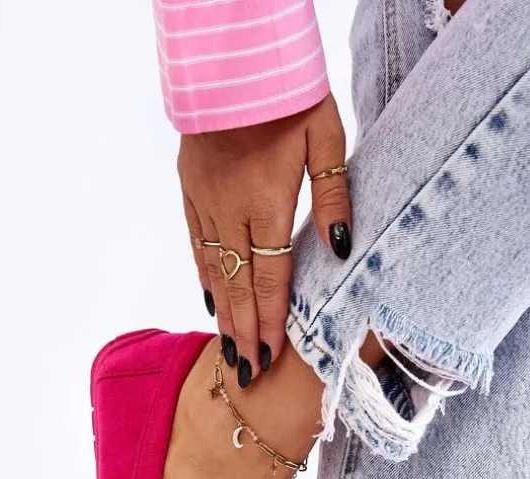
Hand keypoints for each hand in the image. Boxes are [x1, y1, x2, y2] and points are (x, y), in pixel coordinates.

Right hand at [178, 94, 350, 385]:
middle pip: (237, 284)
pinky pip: (195, 240)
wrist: (235, 53)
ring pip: (212, 268)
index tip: (271, 356)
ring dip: (222, 312)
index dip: (270, 321)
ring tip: (229, 348)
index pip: (268, 277)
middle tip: (246, 373)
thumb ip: (334, 198)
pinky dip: (204, 273)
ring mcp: (204, 198)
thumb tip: (339, 250)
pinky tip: (209, 299)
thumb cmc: (290, 94)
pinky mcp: (190, 185)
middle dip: (244, 332)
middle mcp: (230, 207)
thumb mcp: (328, 138)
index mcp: (267, 201)